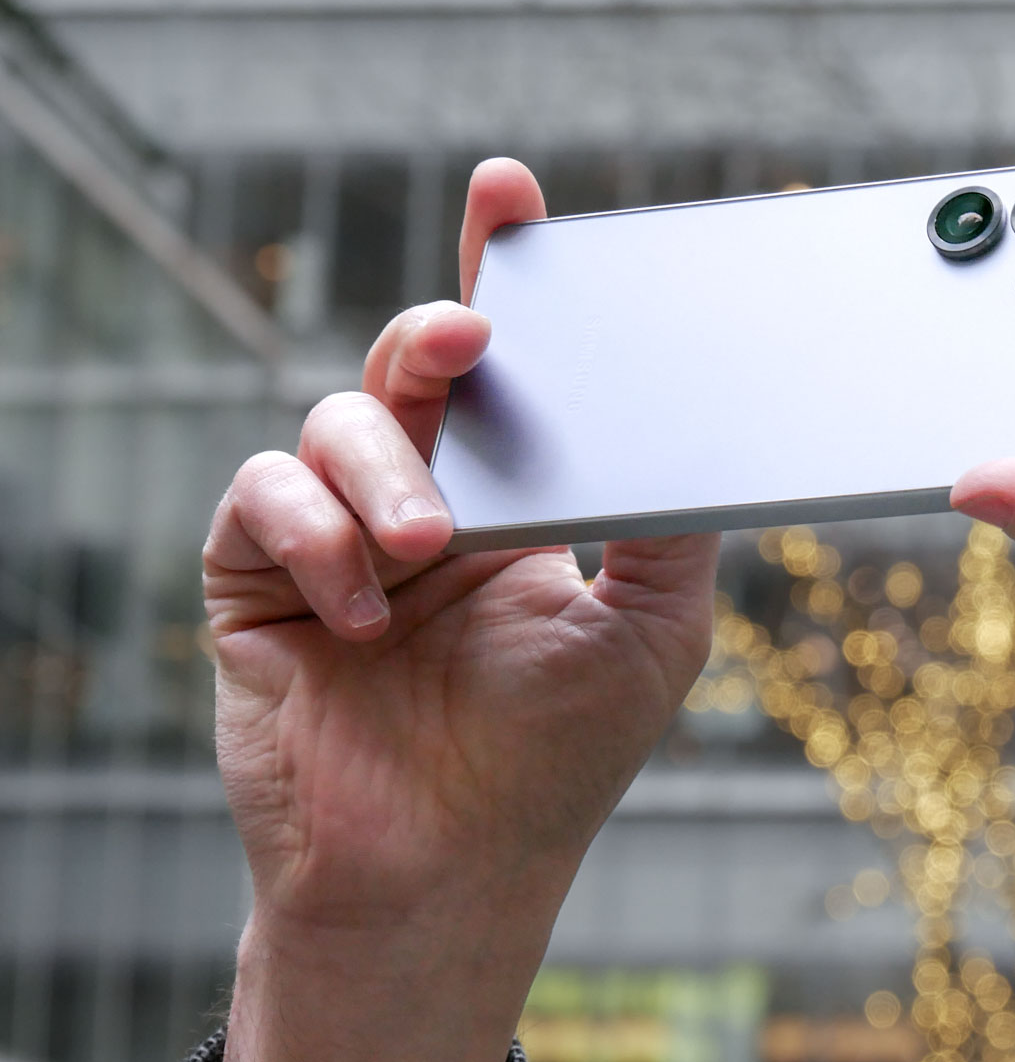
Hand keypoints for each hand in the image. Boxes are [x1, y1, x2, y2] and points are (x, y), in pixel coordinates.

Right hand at [203, 159, 719, 1061]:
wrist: (448, 871)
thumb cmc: (557, 758)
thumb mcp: (653, 627)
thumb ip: (672, 520)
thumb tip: (707, 426)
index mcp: (518, 498)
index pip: (508, 370)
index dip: (501, 274)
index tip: (510, 191)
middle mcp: (427, 498)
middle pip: (415, 366)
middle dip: (436, 333)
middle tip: (472, 336)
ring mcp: (339, 532)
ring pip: (338, 420)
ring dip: (386, 471)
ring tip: (434, 549)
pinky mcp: (259, 575)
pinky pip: (263, 497)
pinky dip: (315, 534)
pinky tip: (364, 608)